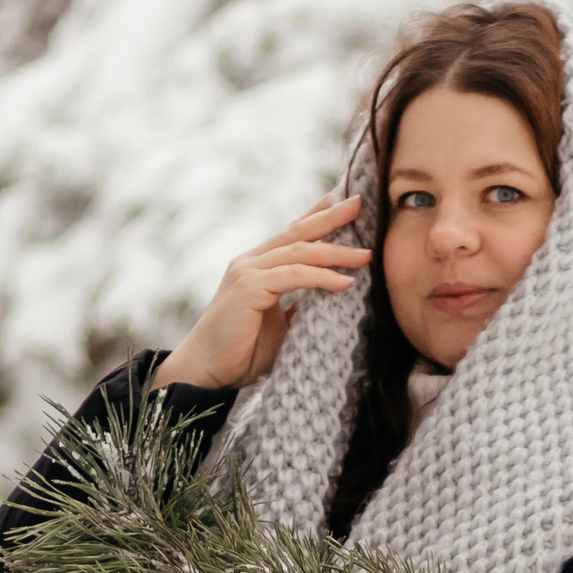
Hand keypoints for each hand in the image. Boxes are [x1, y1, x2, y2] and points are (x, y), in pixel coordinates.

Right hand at [151, 197, 366, 391]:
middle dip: (330, 216)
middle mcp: (250, 262)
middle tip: (358, 202)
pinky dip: (321, 277)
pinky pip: (293, 276)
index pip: (291, 233)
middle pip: (297, 232)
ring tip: (365, 255)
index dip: (316, 215)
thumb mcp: (281, 324)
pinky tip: (344, 282)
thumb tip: (334, 294)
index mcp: (257, 266)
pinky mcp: (248, 287)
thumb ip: (300, 305)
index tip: (344, 200)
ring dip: (335, 252)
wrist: (207, 371)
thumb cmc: (242, 351)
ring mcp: (247, 272)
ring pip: (299, 252)